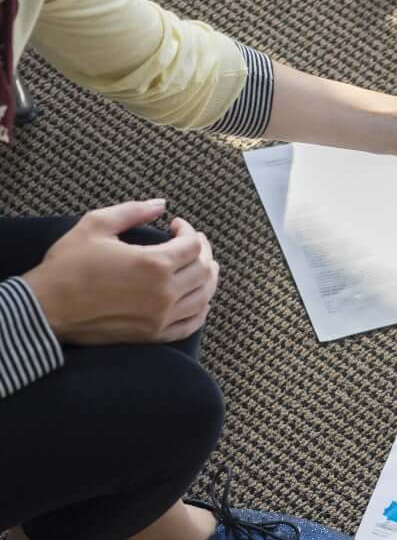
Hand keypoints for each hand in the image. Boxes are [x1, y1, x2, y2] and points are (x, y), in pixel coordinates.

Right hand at [21, 201, 218, 344]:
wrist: (46, 307)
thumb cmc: (68, 265)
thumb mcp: (95, 225)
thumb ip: (132, 211)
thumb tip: (161, 204)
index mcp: (154, 264)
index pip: (193, 245)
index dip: (190, 231)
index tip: (176, 226)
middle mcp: (164, 293)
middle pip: (204, 271)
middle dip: (203, 252)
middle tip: (194, 243)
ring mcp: (162, 317)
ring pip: (204, 297)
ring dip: (207, 279)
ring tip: (201, 266)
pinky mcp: (154, 335)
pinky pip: (192, 323)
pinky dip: (201, 308)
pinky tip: (198, 298)